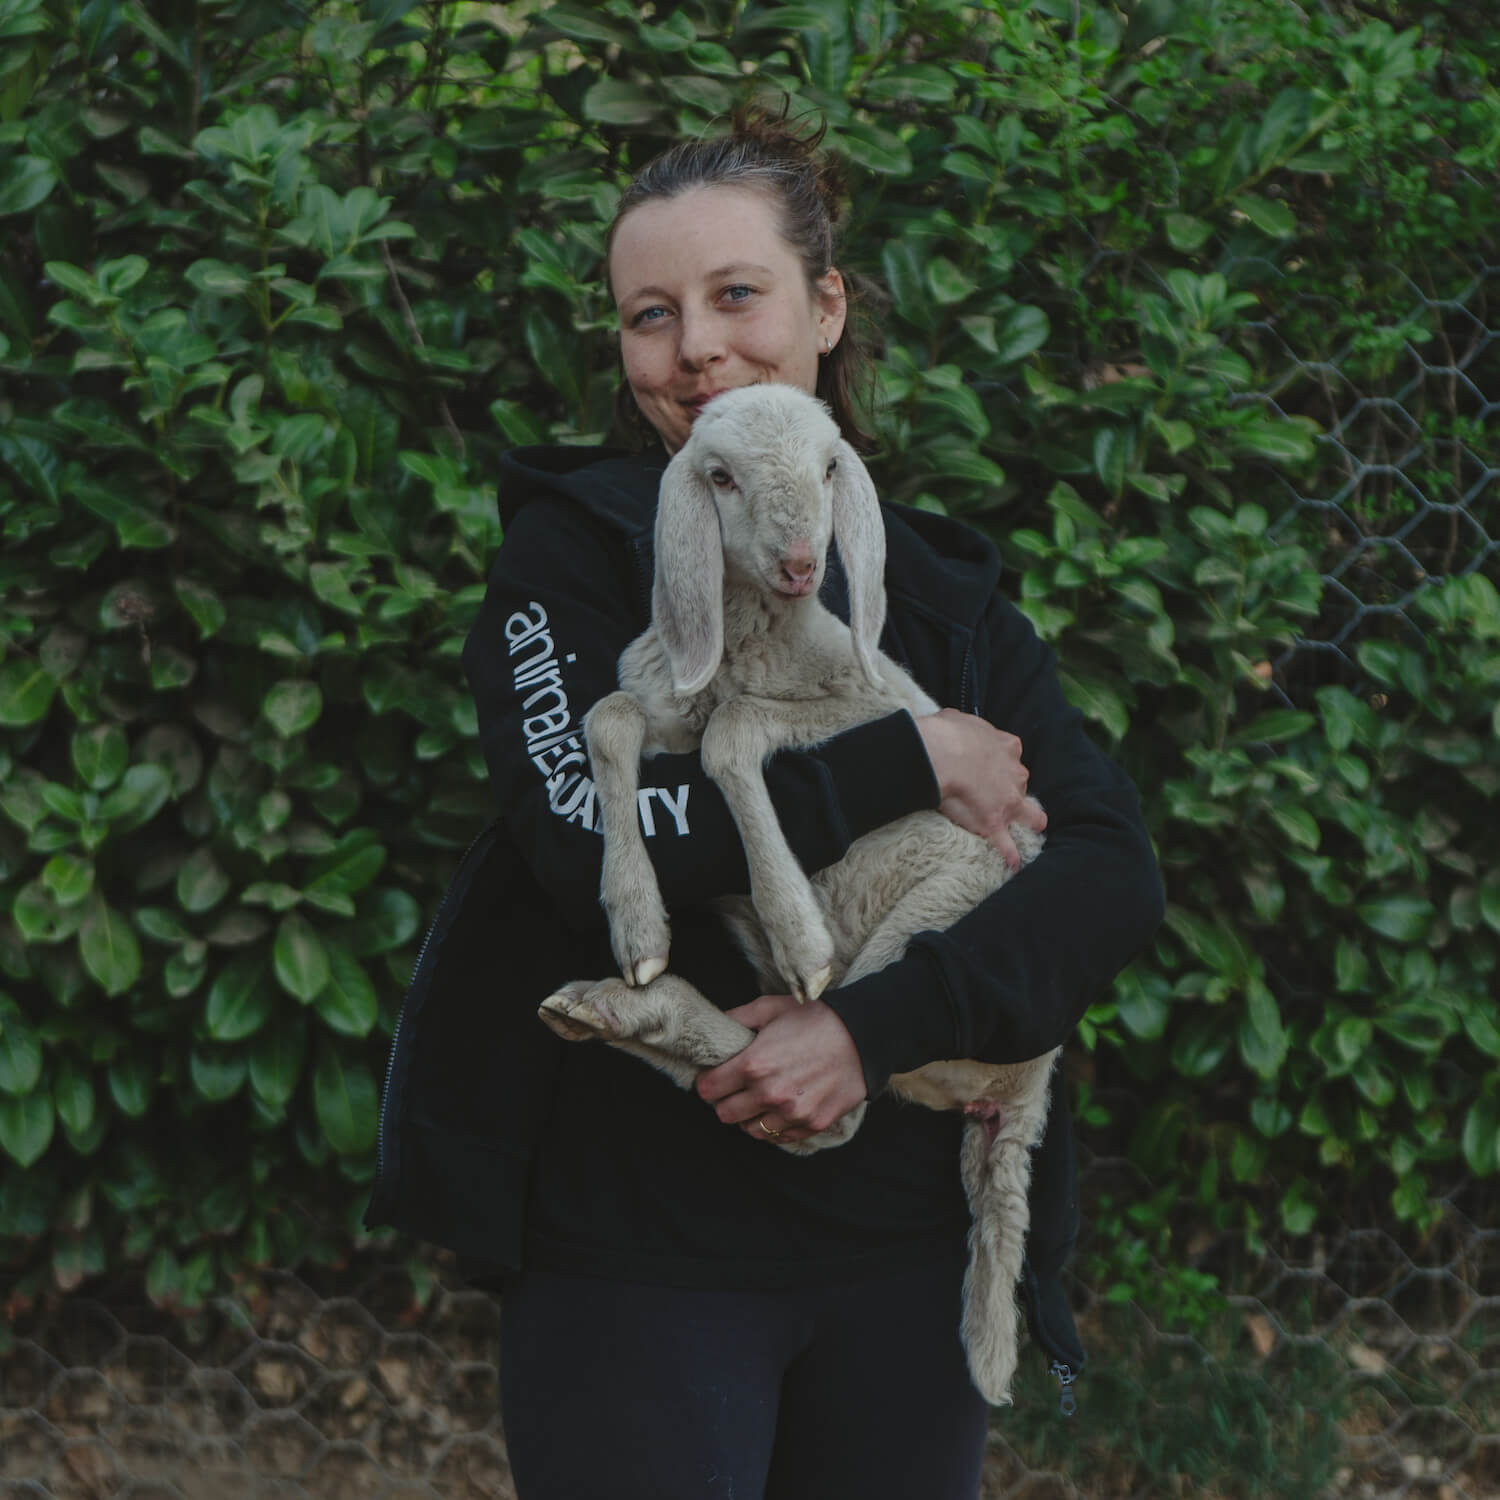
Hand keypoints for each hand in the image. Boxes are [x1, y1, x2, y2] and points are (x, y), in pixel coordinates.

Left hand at [695, 994, 866, 1144]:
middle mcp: (770, 1094)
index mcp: (754, 1064)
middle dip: (726, 1101)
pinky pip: (778, 1137)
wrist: (863, 1036)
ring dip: (749, 1117)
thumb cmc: (815, 1018)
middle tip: (736, 1088)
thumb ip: (736, 1018)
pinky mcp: (812, 1125)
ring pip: (750, 1131)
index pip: (708, 1089)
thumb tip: (713, 1027)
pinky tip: (780, 1108)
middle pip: (725, 1115)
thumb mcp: (770, 1008)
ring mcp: (792, 1113)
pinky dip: (774, 1126)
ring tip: (759, 1099)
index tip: (715, 1077)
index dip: (708, 1081)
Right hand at [914, 708, 1046, 869]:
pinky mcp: (995, 823)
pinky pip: (1007, 845)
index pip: (1011, 758)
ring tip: (1016, 834)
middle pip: (1020, 784)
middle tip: (991, 796)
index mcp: (1007, 747)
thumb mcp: (958, 719)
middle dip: (1010, 791)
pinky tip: (1012, 864)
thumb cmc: (945, 733)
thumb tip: (956, 725)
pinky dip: (1010, 855)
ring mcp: (1008, 800)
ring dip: (1024, 822)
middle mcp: (1015, 773)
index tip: (990, 769)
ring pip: (1030, 815)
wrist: (941, 753)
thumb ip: (965, 726)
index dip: (1001, 765)